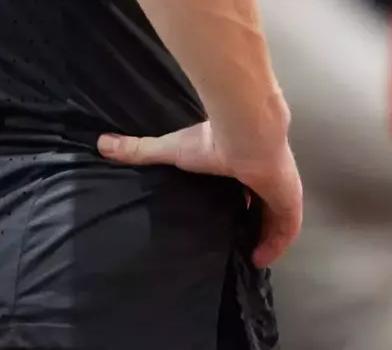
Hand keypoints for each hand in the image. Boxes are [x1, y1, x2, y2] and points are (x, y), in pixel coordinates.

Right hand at [98, 122, 303, 266]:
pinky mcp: (289, 202)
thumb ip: (140, 149)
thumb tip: (102, 143)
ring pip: (277, 219)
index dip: (238, 200)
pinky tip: (260, 259)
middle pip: (263, 205)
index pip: (244, 185)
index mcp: (241, 162)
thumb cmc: (211, 141)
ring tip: (248, 256)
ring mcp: (280, 189)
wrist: (246, 133)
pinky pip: (286, 230)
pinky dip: (275, 246)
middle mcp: (264, 175)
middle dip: (254, 223)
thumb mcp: (170, 149)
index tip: (225, 216)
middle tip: (238, 242)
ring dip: (265, 237)